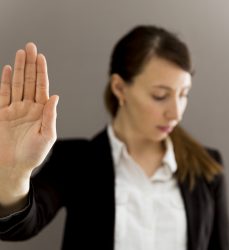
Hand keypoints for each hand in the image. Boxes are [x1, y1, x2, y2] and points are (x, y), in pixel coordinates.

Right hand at [0, 42, 58, 202]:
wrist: (12, 167)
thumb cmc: (32, 155)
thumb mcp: (46, 135)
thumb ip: (50, 116)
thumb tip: (55, 96)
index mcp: (41, 112)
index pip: (42, 87)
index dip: (41, 72)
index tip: (41, 57)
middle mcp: (29, 108)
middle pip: (30, 81)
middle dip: (30, 64)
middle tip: (30, 46)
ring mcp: (14, 109)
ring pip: (17, 84)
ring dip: (19, 68)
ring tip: (21, 52)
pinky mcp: (1, 113)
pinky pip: (3, 94)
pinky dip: (5, 81)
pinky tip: (9, 69)